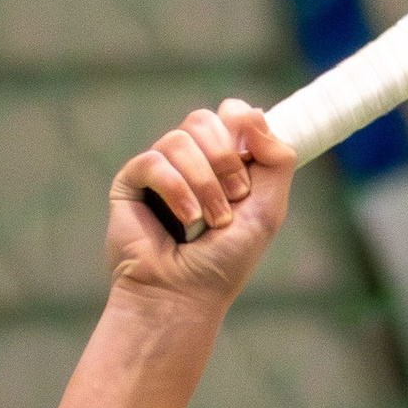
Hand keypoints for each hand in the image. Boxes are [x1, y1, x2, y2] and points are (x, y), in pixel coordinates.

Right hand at [107, 99, 294, 304]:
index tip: (250, 169)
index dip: (243, 130)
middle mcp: (191, 160)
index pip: (231, 113)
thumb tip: (254, 112)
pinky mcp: (131, 182)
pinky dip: (176, 189)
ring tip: (209, 219)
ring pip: (180, 138)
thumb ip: (276, 159)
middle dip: (225, 159)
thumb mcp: (268, 209)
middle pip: (204, 119)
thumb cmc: (225, 261)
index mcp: (224, 161)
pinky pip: (153, 161)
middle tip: (235, 198)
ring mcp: (159, 169)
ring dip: (203, 181)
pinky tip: (185, 220)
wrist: (184, 295)